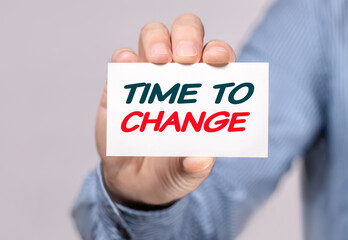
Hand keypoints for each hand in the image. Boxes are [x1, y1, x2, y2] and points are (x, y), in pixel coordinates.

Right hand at [96, 13, 235, 208]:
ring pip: (154, 37)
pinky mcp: (119, 86)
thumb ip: (194, 167)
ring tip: (157, 60)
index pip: (217, 58)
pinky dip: (123, 58)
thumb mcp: (185, 175)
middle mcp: (178, 77)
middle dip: (187, 37)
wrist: (134, 183)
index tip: (216, 60)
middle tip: (184, 57)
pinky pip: (121, 60)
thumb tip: (201, 159)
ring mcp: (148, 78)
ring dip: (156, 40)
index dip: (219, 52)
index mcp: (204, 92)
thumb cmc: (169, 172)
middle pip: (186, 35)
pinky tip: (127, 65)